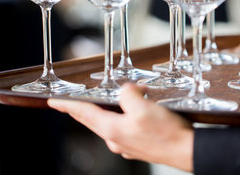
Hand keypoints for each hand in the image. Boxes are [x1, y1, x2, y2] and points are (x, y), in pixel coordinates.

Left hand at [48, 83, 193, 171]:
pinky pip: (123, 127)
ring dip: (105, 111)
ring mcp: (127, 144)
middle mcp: (116, 139)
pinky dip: (122, 117)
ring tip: (104, 101)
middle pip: (93, 120)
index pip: (83, 114)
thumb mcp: (143, 107)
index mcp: (113, 129)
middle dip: (81, 110)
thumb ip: (128, 94)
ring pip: (108, 123)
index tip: (53, 102)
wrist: (186, 150)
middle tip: (69, 104)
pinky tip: (131, 111)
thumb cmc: (167, 133)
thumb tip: (126, 90)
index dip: (67, 106)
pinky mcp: (138, 145)